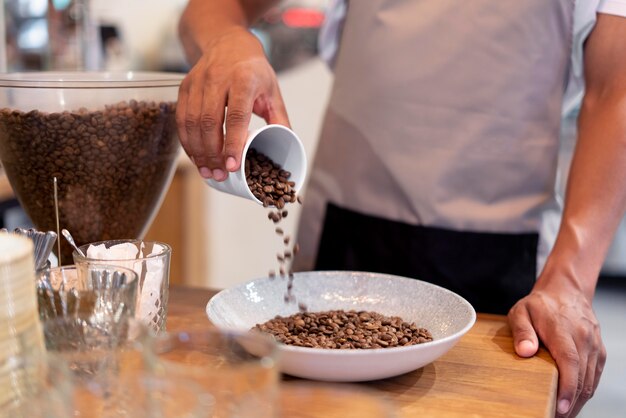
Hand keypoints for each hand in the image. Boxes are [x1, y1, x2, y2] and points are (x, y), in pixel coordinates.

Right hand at [176, 26, 289, 180]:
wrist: (227, 42)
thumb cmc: (253, 70)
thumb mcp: (273, 90)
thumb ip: (280, 119)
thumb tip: (286, 145)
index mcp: (244, 79)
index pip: (236, 115)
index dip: (232, 143)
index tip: (232, 165)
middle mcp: (217, 78)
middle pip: (209, 122)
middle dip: (212, 153)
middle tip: (219, 175)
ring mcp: (197, 82)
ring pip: (192, 122)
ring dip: (198, 151)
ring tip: (207, 171)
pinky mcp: (184, 87)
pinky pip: (181, 119)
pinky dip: (187, 141)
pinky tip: (196, 156)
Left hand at [508, 272, 605, 416]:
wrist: (566, 292)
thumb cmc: (540, 305)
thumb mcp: (520, 312)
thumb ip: (521, 331)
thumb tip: (525, 352)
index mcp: (563, 329)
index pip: (570, 362)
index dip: (567, 387)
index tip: (560, 407)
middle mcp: (583, 339)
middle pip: (582, 377)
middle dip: (570, 402)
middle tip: (554, 417)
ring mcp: (594, 346)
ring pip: (590, 381)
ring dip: (577, 401)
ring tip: (561, 414)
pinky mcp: (598, 352)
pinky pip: (594, 377)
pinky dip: (584, 392)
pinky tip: (571, 402)